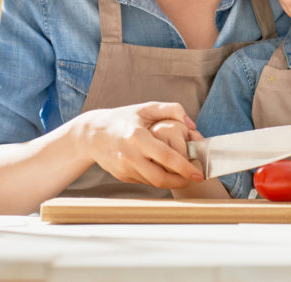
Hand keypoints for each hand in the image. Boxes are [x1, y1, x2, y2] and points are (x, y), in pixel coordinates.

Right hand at [80, 101, 202, 188]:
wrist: (91, 134)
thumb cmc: (122, 118)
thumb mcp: (146, 108)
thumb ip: (172, 110)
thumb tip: (192, 125)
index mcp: (137, 137)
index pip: (166, 157)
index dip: (184, 167)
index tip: (199, 174)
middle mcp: (130, 155)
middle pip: (160, 178)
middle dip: (180, 182)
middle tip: (194, 179)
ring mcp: (124, 168)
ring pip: (153, 182)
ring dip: (170, 181)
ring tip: (183, 174)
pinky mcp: (122, 176)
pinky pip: (144, 181)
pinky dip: (156, 178)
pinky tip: (163, 170)